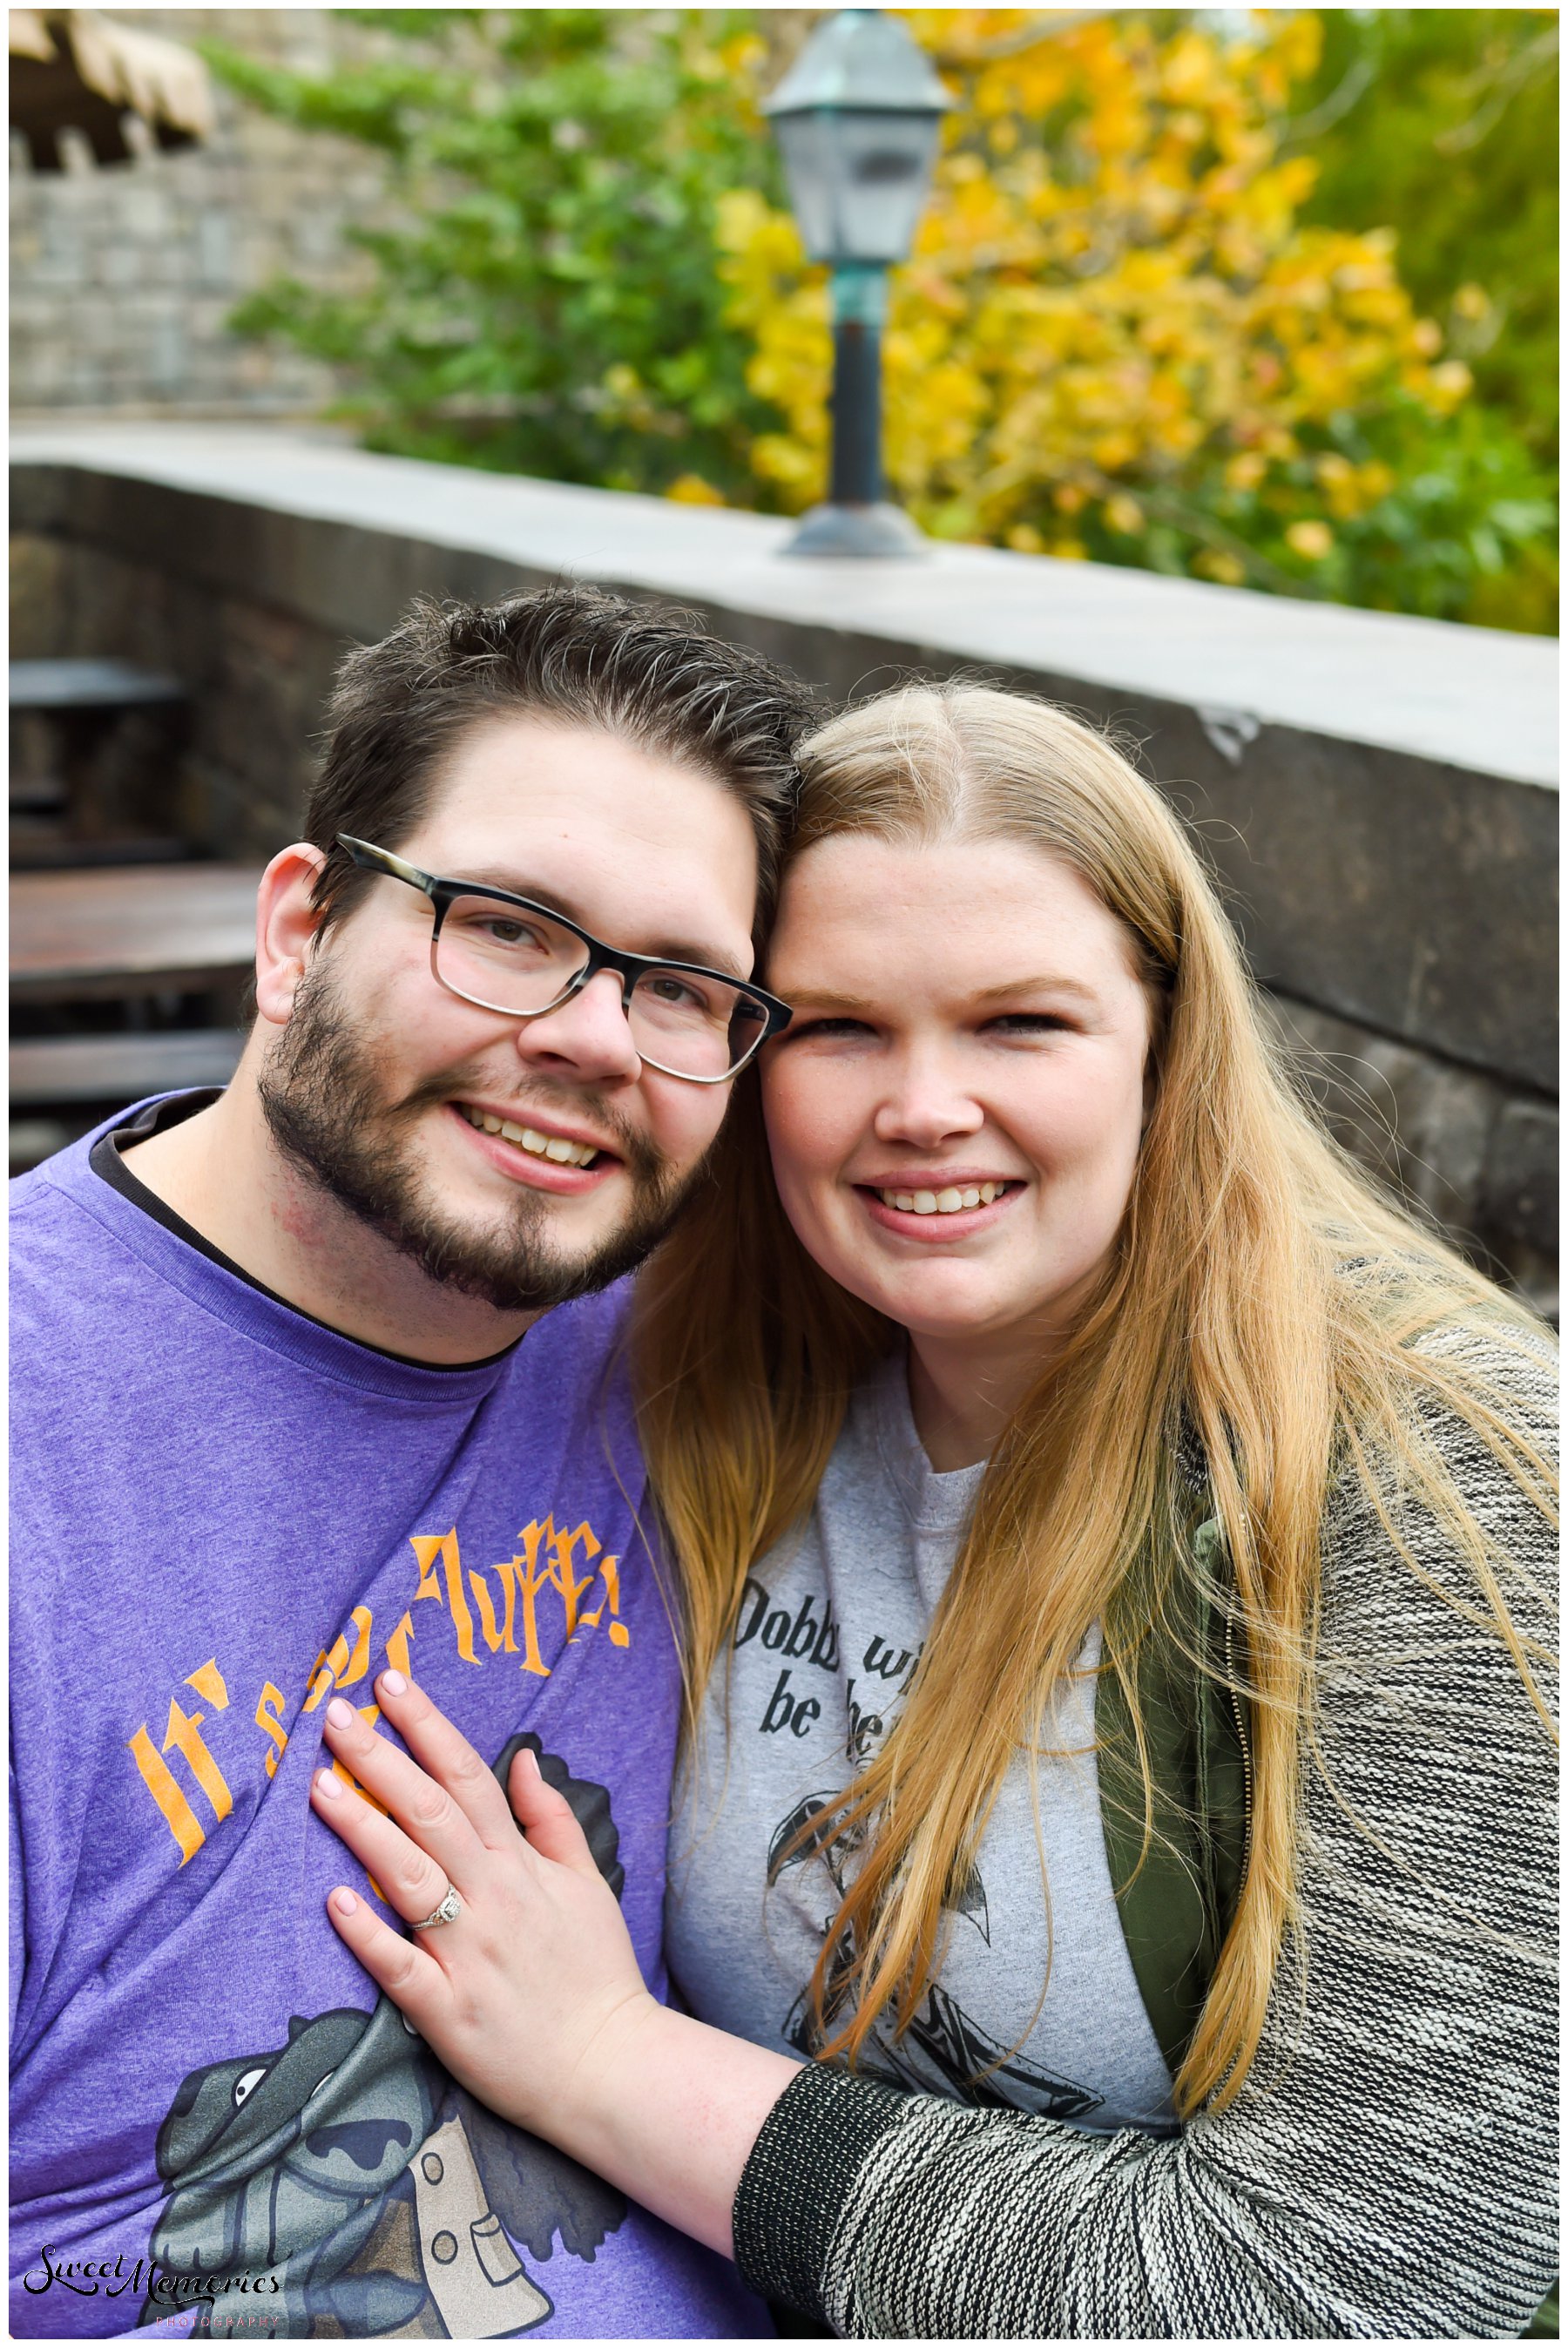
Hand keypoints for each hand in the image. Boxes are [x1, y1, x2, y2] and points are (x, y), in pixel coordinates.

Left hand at [311, 1670, 658, 2150]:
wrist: (609, 2066)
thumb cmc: (595, 1972)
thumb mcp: (589, 1883)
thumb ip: (550, 1819)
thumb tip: (523, 1758)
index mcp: (521, 1864)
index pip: (468, 1777)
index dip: (427, 1727)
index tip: (389, 1683)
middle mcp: (493, 1898)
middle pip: (430, 1813)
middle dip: (382, 1758)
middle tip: (336, 1713)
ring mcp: (468, 1954)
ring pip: (408, 1877)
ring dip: (363, 1828)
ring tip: (320, 1785)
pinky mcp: (446, 2011)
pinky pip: (401, 1966)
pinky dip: (369, 1934)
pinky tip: (335, 1900)